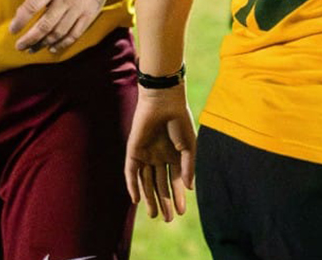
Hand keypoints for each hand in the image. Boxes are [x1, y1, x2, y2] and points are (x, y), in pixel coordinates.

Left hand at [10, 0, 121, 52]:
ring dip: (43, 44)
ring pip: (59, 33)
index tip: (13, 30)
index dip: (20, 21)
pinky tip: (52, 48)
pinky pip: (75, 34)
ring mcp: (79, 7)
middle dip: (30, 39)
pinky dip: (62, 44)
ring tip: (32, 48)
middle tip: (19, 46)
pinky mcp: (89, 14)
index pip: (31, 7)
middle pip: (45, 25)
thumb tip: (20, 17)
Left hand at [123, 86, 195, 222]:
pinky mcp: (133, 151)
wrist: (164, 101)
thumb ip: (189, 167)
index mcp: (174, 155)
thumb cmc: (179, 121)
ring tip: (154, 214)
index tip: (181, 212)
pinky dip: (133, 186)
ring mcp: (145, 155)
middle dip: (164, 201)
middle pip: (160, 185)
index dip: (178, 196)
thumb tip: (189, 188)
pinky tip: (137, 200)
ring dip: (150, 198)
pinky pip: (131, 172)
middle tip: (166, 219)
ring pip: (146, 182)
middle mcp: (159, 157)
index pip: (175, 181)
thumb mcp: (189, 146)